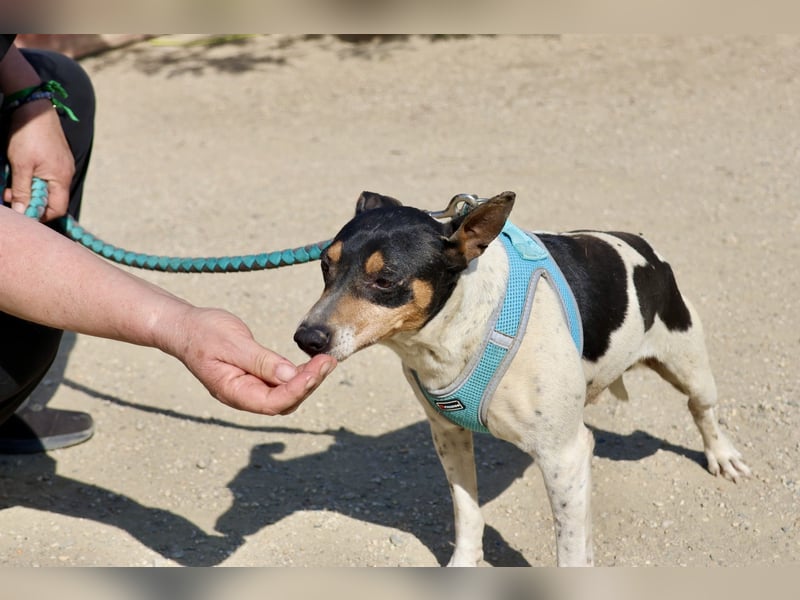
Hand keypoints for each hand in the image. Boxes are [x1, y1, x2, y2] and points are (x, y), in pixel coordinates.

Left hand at [4, 99, 73, 220]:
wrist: (34, 107)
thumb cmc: (28, 135)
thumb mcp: (20, 165)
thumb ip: (21, 191)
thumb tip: (22, 212)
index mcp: (61, 178)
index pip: (57, 209)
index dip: (40, 215)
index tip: (21, 211)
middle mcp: (65, 174)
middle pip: (51, 199)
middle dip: (29, 200)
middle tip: (8, 192)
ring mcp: (62, 165)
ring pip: (46, 187)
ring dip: (28, 187)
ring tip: (11, 179)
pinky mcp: (56, 158)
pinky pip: (46, 176)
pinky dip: (32, 177)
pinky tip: (19, 169)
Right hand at [168, 307, 336, 414]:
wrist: (185, 327)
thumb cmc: (203, 333)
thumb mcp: (232, 343)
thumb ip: (261, 361)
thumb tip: (291, 376)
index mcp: (233, 392)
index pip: (273, 402)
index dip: (299, 389)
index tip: (318, 369)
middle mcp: (243, 396)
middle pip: (284, 401)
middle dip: (309, 384)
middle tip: (328, 362)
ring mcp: (250, 389)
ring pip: (286, 394)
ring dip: (307, 380)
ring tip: (326, 362)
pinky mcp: (256, 378)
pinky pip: (281, 383)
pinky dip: (298, 374)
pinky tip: (312, 363)